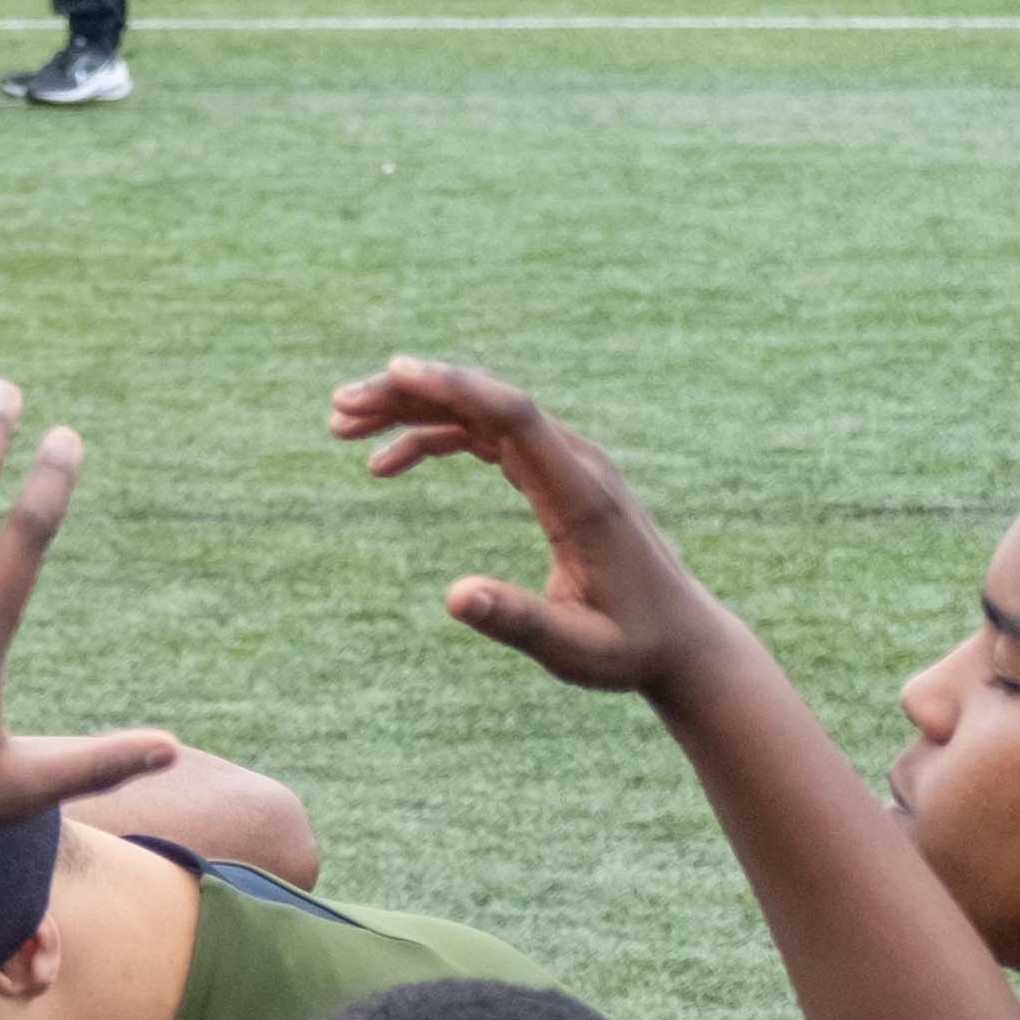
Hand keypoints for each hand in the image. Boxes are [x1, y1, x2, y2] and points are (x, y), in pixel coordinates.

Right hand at [350, 357, 738, 703]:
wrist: (682, 637)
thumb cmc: (628, 646)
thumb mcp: (573, 647)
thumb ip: (516, 620)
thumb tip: (453, 598)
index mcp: (581, 495)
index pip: (514, 417)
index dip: (454, 388)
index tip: (392, 373)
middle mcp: (576, 465)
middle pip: (488, 402)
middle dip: (412, 395)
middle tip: (338, 410)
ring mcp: (568, 466)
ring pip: (483, 414)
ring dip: (414, 412)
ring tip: (343, 427)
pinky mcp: (556, 477)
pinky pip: (490, 438)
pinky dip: (437, 438)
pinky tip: (388, 462)